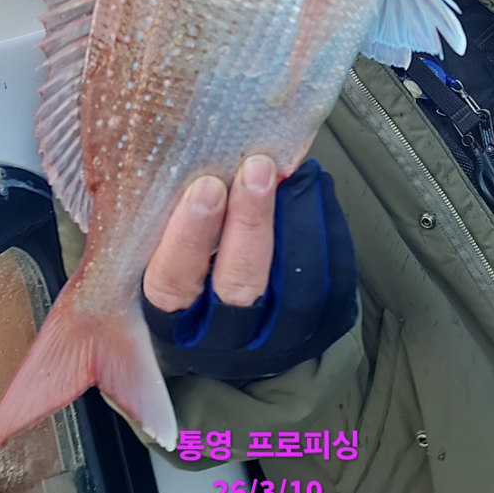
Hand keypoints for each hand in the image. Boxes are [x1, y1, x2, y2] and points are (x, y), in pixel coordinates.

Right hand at [141, 159, 357, 381]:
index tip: (205, 187)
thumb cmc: (193, 274)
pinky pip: (332, 283)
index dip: (188, 237)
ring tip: (292, 173)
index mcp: (172, 317)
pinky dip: (327, 230)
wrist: (242, 334)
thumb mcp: (160, 258)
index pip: (172, 284)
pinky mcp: (319, 331)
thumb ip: (167, 216)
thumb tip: (165, 153)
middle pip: (239, 285)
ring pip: (295, 288)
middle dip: (250, 222)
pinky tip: (312, 191)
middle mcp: (221, 337)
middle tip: (257, 168)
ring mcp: (274, 339)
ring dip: (296, 219)